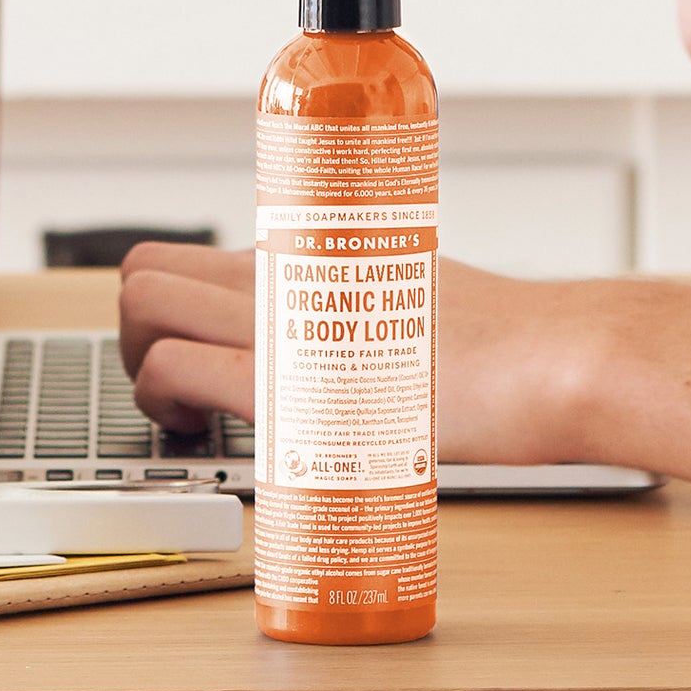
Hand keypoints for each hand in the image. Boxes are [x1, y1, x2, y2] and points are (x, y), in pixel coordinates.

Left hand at [118, 240, 599, 458]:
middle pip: (145, 271)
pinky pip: (178, 370)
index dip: (172, 307)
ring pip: (141, 307)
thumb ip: (380, 317)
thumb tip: (370, 350)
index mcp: (320, 256)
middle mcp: (288, 276)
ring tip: (185, 414)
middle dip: (133, 333)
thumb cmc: (518, 345)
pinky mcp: (288, 380)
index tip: (195, 351)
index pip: (194, 256)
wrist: (558, 360)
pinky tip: (204, 434)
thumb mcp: (429, 303)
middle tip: (176, 385)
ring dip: (137, 367)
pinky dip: (165, 405)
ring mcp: (284, 322)